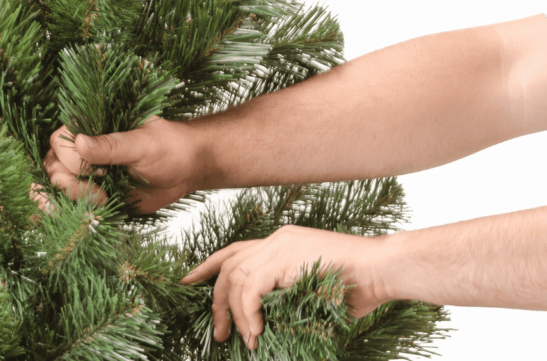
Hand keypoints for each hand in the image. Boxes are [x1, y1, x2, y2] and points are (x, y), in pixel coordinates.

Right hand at [43, 115, 201, 213]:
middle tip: (98, 196)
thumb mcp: (142, 144)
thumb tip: (79, 142)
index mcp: (90, 128)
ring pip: (55, 189)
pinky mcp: (93, 194)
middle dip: (68, 187)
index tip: (102, 171)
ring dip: (69, 202)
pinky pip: (70, 205)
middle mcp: (81, 150)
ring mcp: (85, 174)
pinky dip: (70, 213)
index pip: (59, 145)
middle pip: (52, 169)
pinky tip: (83, 218)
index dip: (73, 163)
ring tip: (98, 205)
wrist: (186, 170)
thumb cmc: (168, 147)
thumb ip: (111, 145)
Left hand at [180, 225, 387, 349]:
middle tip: (218, 330)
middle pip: (229, 265)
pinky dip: (249, 313)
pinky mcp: (286, 258)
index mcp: (282, 242)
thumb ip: (288, 299)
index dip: (208, 266)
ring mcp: (281, 245)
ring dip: (235, 313)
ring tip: (242, 339)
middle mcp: (277, 239)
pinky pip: (252, 288)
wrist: (387, 269)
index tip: (189, 281)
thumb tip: (267, 324)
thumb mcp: (314, 292)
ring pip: (236, 278)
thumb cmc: (361, 285)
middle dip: (217, 300)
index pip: (235, 251)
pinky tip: (257, 332)